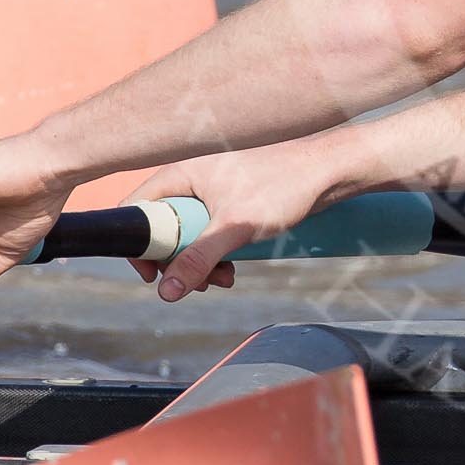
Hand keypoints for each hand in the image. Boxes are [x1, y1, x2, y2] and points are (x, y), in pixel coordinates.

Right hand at [120, 139, 332, 302]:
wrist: (328, 172)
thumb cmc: (282, 187)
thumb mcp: (234, 228)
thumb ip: (198, 258)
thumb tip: (166, 292)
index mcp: (182, 172)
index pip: (137, 209)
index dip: (137, 245)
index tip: (152, 275)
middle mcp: (192, 178)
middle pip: (162, 228)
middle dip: (177, 262)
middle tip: (197, 285)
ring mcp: (212, 189)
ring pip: (188, 234)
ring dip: (200, 263)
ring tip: (224, 280)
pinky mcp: (231, 200)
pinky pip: (209, 232)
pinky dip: (216, 253)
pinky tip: (233, 270)